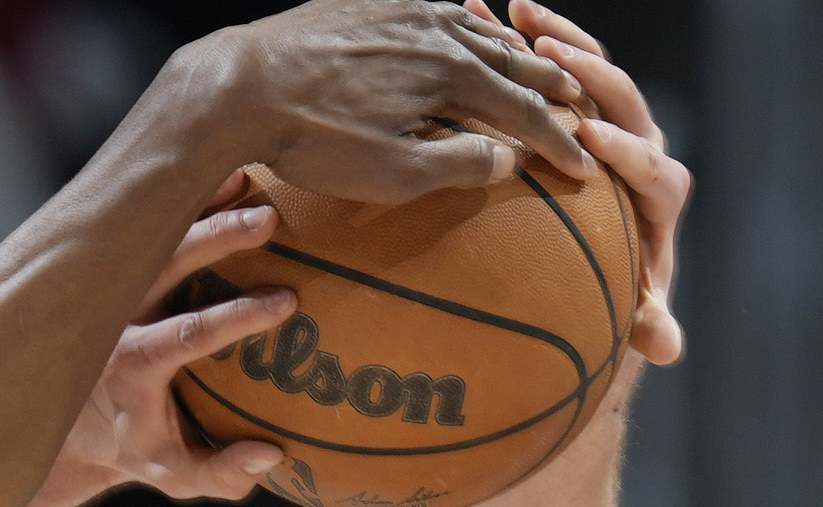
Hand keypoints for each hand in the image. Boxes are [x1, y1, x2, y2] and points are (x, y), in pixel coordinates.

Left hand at [57, 205, 297, 505]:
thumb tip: (270, 456)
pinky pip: (153, 222)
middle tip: (270, 222)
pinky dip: (188, 196)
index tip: (286, 301)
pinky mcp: (119, 265)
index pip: (185, 334)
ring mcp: (115, 284)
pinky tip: (231, 171)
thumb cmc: (139, 450)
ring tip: (253, 178)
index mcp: (131, 366)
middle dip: (216, 239)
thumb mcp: (176, 476)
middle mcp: (116, 316)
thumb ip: (221, 474)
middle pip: (164, 265)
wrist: (71, 419)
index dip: (235, 317)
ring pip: (155, 231)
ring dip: (204, 205)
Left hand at [199, 0, 589, 202]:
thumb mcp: (394, 174)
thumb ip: (458, 163)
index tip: (580, 168)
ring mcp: (403, 9)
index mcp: (453, 73)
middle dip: (548, 84)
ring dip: (509, 48)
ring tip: (530, 59)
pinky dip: (463, 24)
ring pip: (475, 27)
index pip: (524, 111)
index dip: (557, 142)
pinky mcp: (369, 3)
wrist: (242, 85)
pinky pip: (435, 9)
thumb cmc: (316, 140)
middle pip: (511, 59)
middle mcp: (437, 30)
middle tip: (577, 101)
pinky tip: (461, 30)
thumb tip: (507, 157)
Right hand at [502, 0, 686, 364]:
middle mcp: (641, 142)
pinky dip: (527, 35)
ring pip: (592, 66)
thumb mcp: (631, 313)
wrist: (607, 260)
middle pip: (624, 99)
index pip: (651, 163)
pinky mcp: (581, 104)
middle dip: (590, 75)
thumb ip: (649, 323)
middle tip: (551, 55)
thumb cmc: (618, 292)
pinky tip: (488, 11)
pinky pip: (557, 60)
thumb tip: (668, 343)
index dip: (626, 150)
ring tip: (519, 15)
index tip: (593, 139)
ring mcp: (610, 118)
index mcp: (661, 189)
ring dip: (559, 36)